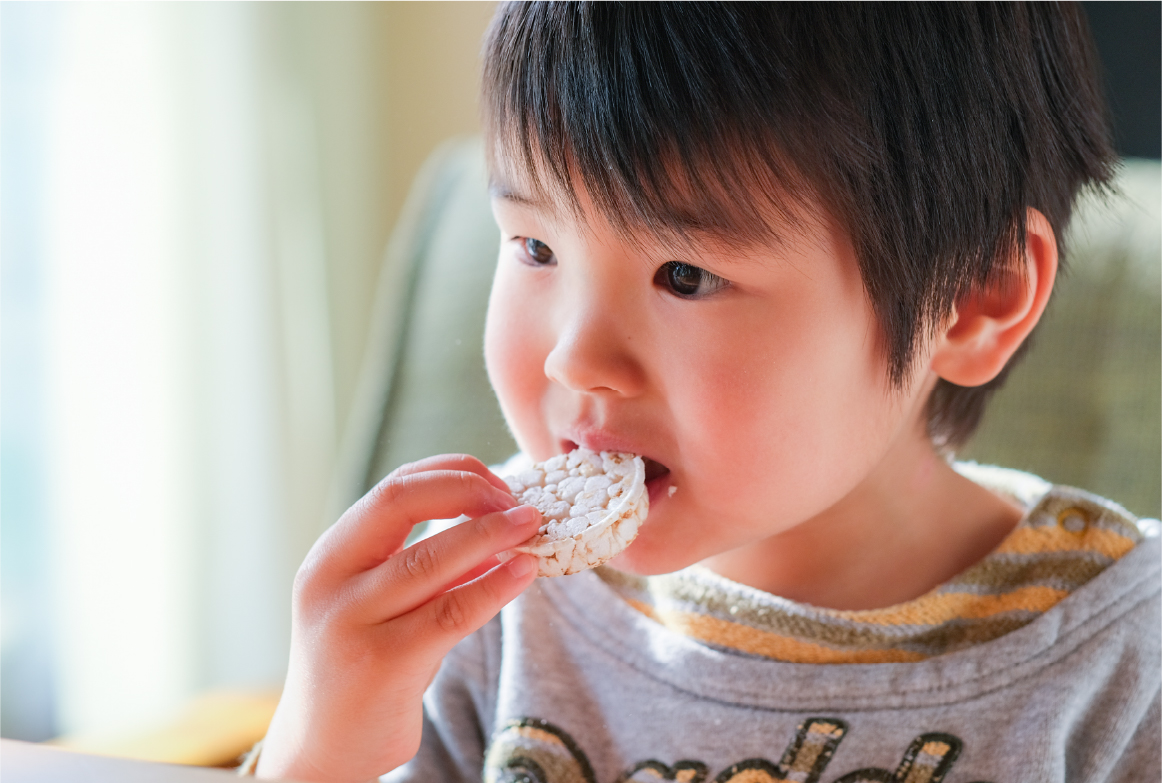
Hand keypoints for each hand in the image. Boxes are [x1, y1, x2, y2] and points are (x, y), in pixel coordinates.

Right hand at [255, 454, 540, 782]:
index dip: (451, 474)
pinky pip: (451, 612)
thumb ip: (424, 561)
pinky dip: (494, 585)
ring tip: (532, 527)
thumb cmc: (364, 662)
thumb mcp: (381, 600)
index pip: (393, 487)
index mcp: (331, 555)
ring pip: (431, 558)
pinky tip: (523, 572)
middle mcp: (330, 580)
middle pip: (402, 503)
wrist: (324, 747)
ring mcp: (351, 621)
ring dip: (491, 534)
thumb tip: (499, 520)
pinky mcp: (383, 664)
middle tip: (520, 503)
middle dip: (470, 492)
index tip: (497, 482)